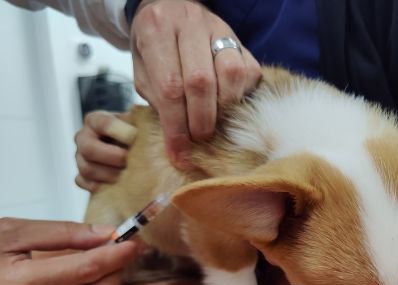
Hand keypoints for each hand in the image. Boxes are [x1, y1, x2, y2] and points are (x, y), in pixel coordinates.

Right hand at [0, 218, 137, 284]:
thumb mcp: (14, 232)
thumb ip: (64, 233)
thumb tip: (107, 234)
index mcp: (19, 284)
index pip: (88, 270)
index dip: (118, 254)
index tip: (135, 240)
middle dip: (118, 270)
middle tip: (125, 248)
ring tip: (109, 260)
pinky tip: (92, 279)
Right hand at [75, 111, 136, 192]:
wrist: (135, 153)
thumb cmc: (138, 136)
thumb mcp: (140, 125)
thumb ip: (143, 123)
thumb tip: (156, 125)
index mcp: (96, 120)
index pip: (104, 124)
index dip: (123, 133)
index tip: (138, 140)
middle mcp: (83, 137)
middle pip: (89, 149)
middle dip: (114, 158)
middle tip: (133, 162)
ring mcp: (80, 158)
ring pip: (87, 169)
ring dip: (111, 175)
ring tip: (131, 176)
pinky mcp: (81, 177)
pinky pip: (84, 183)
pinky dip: (102, 186)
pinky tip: (119, 185)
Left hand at [130, 0, 260, 165]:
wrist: (171, 9)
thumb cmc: (155, 46)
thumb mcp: (143, 71)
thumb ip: (158, 100)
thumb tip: (178, 141)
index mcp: (156, 29)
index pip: (170, 87)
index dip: (176, 127)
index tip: (179, 154)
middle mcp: (189, 23)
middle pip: (201, 81)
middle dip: (201, 120)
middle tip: (199, 141)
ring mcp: (219, 28)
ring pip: (232, 74)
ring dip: (225, 108)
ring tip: (215, 123)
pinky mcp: (241, 40)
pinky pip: (249, 72)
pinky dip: (240, 96)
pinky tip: (227, 105)